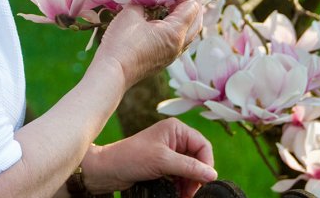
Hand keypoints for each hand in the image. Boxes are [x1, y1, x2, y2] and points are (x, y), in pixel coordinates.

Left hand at [82, 119, 215, 197]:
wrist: (107, 170)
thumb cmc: (131, 157)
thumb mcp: (162, 161)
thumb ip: (189, 167)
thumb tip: (212, 174)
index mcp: (176, 129)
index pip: (203, 146)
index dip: (206, 164)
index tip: (205, 181)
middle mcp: (175, 139)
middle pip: (198, 159)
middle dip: (197, 177)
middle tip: (193, 193)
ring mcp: (169, 152)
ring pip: (190, 170)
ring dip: (190, 184)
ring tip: (185, 196)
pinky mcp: (163, 165)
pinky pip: (180, 176)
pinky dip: (182, 185)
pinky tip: (178, 194)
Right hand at [93, 0, 203, 87]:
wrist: (113, 73)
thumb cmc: (121, 43)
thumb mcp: (131, 13)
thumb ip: (144, 1)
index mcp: (176, 32)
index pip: (191, 6)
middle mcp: (180, 45)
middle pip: (197, 19)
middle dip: (188, 2)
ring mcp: (173, 54)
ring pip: (190, 31)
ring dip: (184, 15)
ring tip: (169, 4)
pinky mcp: (165, 59)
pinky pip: (180, 40)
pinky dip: (177, 26)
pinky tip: (163, 20)